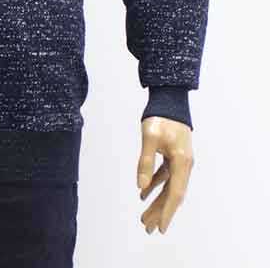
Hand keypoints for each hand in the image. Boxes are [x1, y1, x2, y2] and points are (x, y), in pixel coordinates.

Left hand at [137, 116, 193, 233]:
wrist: (169, 97)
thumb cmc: (160, 116)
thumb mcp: (150, 137)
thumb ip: (146, 161)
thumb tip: (141, 186)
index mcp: (182, 162)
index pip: (175, 193)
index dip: (167, 212)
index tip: (160, 228)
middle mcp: (184, 164)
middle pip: (172, 194)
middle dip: (160, 212)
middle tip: (147, 228)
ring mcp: (180, 160)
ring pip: (169, 187)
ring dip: (157, 201)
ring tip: (144, 216)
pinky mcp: (174, 155)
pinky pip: (165, 176)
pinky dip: (155, 184)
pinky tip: (143, 192)